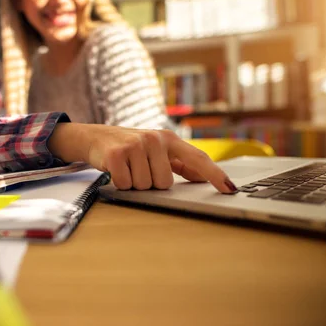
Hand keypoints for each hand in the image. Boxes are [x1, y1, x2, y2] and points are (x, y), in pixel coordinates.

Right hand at [48, 123, 236, 193]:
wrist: (95, 137)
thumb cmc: (130, 147)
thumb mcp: (157, 151)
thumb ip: (180, 163)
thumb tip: (203, 176)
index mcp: (169, 139)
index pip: (198, 158)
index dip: (215, 175)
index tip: (230, 188)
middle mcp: (155, 139)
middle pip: (164, 183)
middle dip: (150, 183)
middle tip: (138, 169)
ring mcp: (135, 145)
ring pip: (145, 186)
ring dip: (133, 183)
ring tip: (127, 168)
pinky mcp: (116, 154)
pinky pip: (126, 185)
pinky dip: (119, 183)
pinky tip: (116, 169)